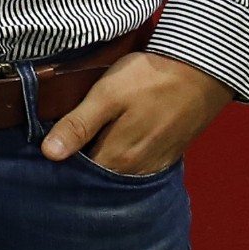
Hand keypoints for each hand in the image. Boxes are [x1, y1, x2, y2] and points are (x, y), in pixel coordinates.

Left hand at [40, 52, 233, 174]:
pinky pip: (138, 168)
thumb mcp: (106, 95)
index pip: (78, 175)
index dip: (61, 165)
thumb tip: (48, 154)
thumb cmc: (151, 78)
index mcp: (117, 158)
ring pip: (118, 174)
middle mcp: (136, 170)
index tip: (46, 153)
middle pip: (98, 178)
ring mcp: (154, 164)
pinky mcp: (168, 155)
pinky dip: (123, 161)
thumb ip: (78, 125)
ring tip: (86, 145)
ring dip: (102, 164)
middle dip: (79, 168)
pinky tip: (114, 144)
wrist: (202, 71)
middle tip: (63, 147)